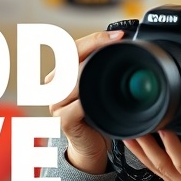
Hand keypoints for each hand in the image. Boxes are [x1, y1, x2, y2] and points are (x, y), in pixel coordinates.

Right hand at [48, 30, 123, 174]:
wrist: (91, 146)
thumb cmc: (97, 114)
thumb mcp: (99, 86)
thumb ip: (102, 66)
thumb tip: (125, 43)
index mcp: (61, 73)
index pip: (74, 47)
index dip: (96, 38)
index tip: (119, 35)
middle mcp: (55, 86)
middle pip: (72, 61)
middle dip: (97, 51)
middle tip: (120, 45)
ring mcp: (56, 103)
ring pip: (73, 82)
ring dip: (93, 75)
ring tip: (114, 72)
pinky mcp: (63, 121)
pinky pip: (76, 106)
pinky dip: (90, 101)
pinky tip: (101, 99)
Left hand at [124, 127, 180, 180]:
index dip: (171, 143)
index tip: (163, 125)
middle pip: (161, 167)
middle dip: (146, 147)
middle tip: (135, 129)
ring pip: (159, 172)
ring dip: (144, 154)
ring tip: (131, 138)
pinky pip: (164, 174)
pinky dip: (152, 160)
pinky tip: (147, 151)